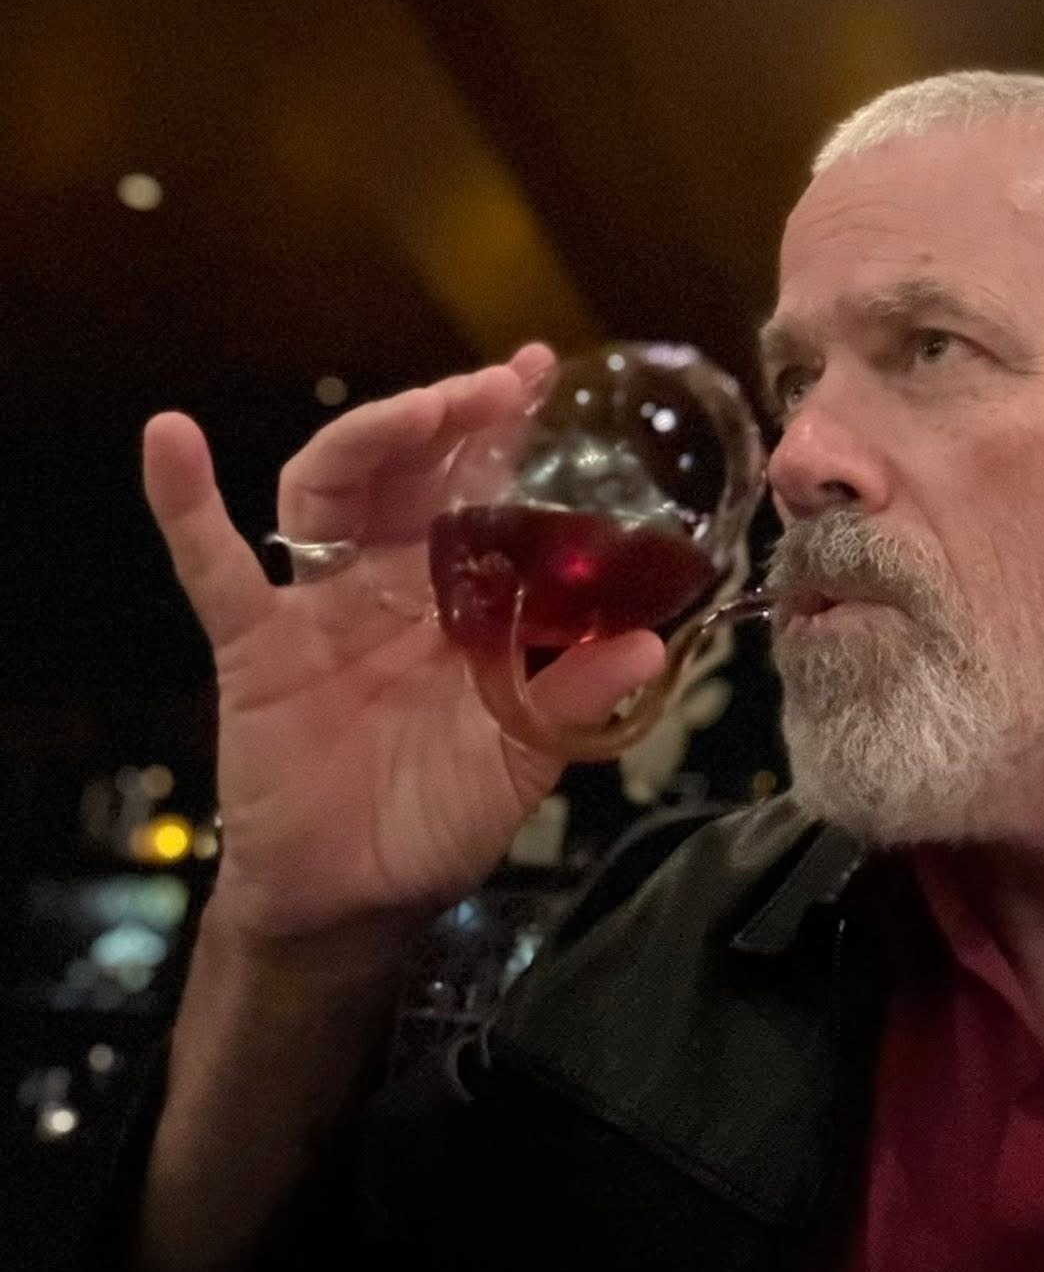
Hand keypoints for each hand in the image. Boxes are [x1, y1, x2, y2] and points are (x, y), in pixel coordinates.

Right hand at [144, 346, 664, 942]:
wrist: (349, 900)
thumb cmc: (436, 819)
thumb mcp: (518, 760)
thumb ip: (569, 699)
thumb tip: (645, 645)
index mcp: (459, 595)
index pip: (480, 490)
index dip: (505, 431)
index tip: (539, 371)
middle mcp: (389, 580)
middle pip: (411, 468)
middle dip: (452, 415)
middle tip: (501, 383)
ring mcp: (319, 605)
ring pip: (331, 490)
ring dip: (370, 436)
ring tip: (418, 408)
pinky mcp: (255, 644)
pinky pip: (215, 568)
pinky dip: (186, 504)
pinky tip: (169, 437)